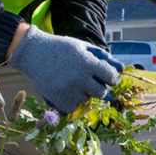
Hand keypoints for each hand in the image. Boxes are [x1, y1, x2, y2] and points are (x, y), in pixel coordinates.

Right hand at [8, 26, 122, 113]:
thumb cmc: (61, 48)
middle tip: (90, 81)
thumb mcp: (83, 47)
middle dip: (99, 87)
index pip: (111, 77)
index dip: (111, 77)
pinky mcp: (57, 99)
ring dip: (83, 93)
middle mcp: (79, 78)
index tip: (106, 76)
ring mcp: (68, 90)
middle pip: (101, 93)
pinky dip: (71, 102)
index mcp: (88, 63)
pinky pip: (72, 108)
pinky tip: (66, 91)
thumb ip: (103, 57)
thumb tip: (122, 68)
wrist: (33, 53)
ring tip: (73, 82)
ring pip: (86, 100)